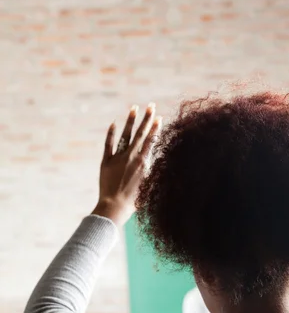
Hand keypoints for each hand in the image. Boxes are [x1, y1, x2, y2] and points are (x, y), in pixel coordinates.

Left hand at [92, 104, 161, 226]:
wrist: (115, 207)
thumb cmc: (134, 202)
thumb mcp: (149, 186)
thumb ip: (152, 172)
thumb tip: (157, 161)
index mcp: (144, 163)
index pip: (151, 141)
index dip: (155, 128)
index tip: (159, 118)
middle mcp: (132, 157)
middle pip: (141, 134)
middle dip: (147, 118)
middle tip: (151, 105)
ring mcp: (118, 158)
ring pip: (126, 135)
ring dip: (131, 121)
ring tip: (134, 107)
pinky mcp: (106, 162)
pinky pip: (109, 144)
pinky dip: (111, 133)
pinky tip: (114, 123)